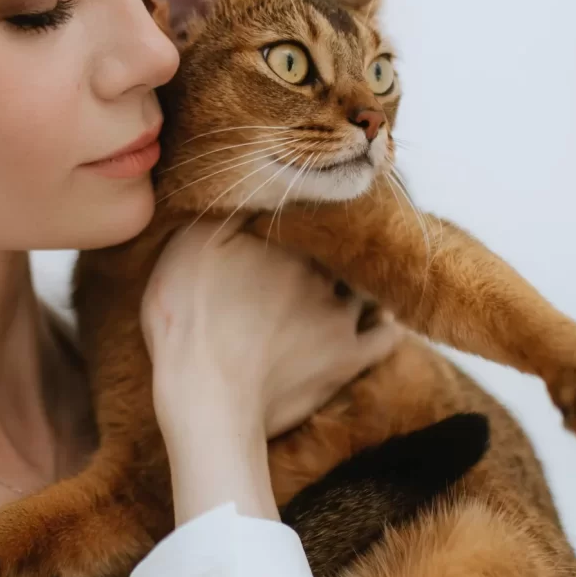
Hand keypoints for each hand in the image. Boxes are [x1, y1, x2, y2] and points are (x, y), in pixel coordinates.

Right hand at [141, 223, 400, 522]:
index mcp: (287, 241)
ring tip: (354, 280)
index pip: (312, 214)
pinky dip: (388, 323)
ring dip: (362, 281)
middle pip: (339, 250)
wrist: (207, 397)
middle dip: (336, 248)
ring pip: (366, 285)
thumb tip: (255, 179)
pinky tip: (383, 318)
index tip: (300, 220)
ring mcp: (340, 316)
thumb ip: (231, 207)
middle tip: (325, 250)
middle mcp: (323, 270)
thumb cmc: (188, 320)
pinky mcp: (348, 358)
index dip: (308, 218)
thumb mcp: (192, 244)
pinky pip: (386, 335)